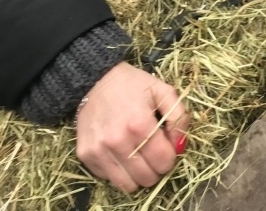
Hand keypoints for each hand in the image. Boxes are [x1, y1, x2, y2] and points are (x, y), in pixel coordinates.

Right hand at [75, 62, 189, 192]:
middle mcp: (117, 141)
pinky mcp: (85, 155)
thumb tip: (180, 147)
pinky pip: (108, 178)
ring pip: (127, 185)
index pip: (163, 162)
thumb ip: (179, 117)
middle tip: (153, 152)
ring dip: (138, 175)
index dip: (170, 157)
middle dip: (156, 168)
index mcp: (140, 124)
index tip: (167, 147)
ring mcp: (99, 150)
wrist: (95, 79)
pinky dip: (119, 171)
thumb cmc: (133, 85)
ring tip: (139, 156)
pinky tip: (121, 152)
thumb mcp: (163, 91)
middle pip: (147, 178)